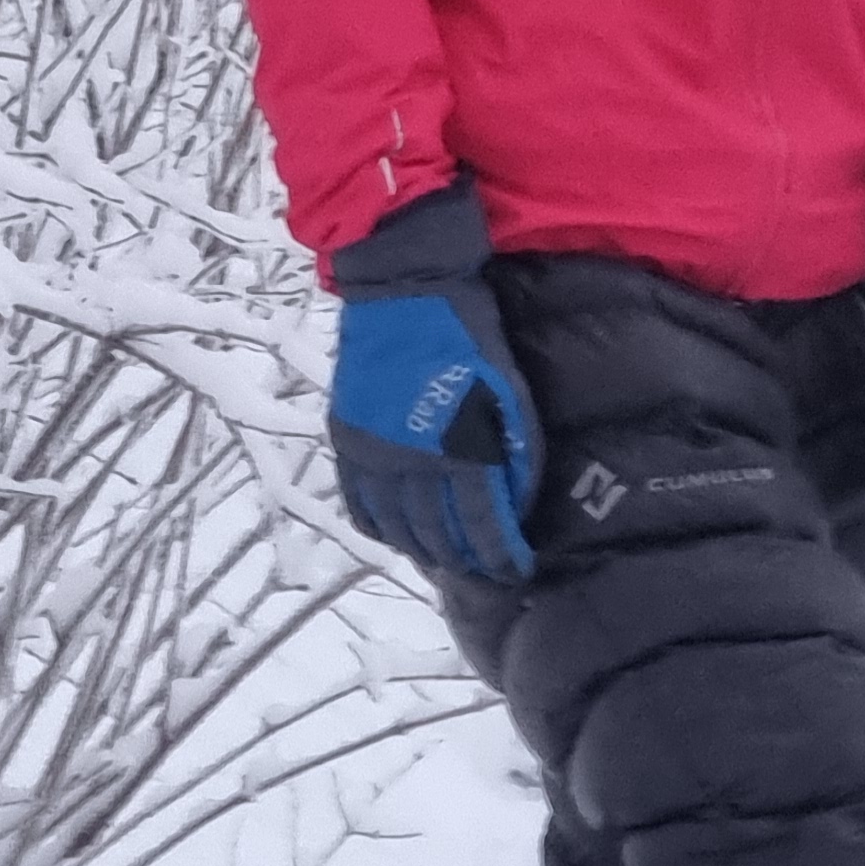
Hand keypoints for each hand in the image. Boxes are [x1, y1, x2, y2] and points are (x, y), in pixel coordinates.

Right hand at [326, 180, 542, 582]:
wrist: (402, 291)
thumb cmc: (468, 335)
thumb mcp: (507, 389)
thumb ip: (515, 449)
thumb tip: (518, 504)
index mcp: (458, 447)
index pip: (483, 525)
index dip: (501, 556)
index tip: (517, 571)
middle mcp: (411, 461)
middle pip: (439, 536)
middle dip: (467, 561)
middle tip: (485, 573)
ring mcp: (372, 453)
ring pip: (397, 528)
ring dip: (425, 551)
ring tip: (448, 560)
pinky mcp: (346, 440)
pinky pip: (359, 505)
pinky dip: (381, 529)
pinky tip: (400, 535)